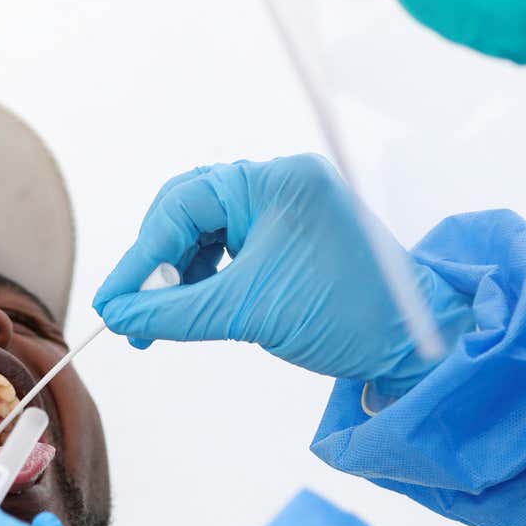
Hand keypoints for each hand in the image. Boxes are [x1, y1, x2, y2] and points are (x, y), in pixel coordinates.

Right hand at [93, 154, 470, 388]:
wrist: (413, 344)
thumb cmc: (346, 316)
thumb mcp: (248, 312)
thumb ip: (174, 310)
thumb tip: (118, 313)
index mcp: (276, 182)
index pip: (183, 205)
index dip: (142, 255)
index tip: (113, 300)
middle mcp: (281, 181)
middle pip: (190, 210)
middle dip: (158, 263)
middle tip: (132, 311)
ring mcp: (288, 204)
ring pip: (207, 231)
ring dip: (179, 275)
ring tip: (158, 323)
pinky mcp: (292, 232)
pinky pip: (231, 245)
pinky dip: (206, 277)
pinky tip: (192, 309)